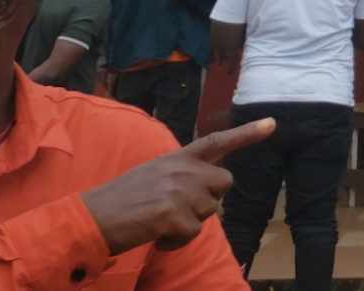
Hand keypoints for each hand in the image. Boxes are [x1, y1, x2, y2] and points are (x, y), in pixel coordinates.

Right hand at [80, 117, 275, 253]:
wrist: (90, 218)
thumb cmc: (121, 200)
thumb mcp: (154, 175)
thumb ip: (184, 176)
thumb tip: (211, 192)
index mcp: (176, 158)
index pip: (217, 142)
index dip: (246, 133)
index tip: (273, 123)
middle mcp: (182, 169)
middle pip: (223, 184)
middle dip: (209, 199)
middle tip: (177, 207)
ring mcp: (179, 191)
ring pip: (210, 212)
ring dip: (189, 223)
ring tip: (159, 220)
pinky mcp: (174, 215)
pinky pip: (192, 233)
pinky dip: (177, 241)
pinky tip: (156, 234)